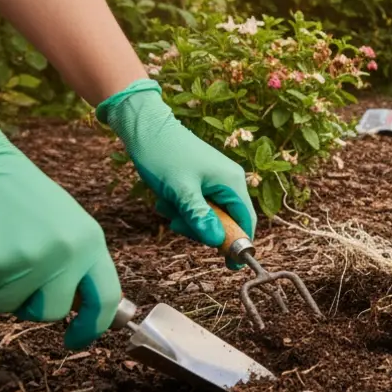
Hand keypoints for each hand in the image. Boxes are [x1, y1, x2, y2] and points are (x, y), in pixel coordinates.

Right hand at [0, 91, 119, 348]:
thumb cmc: (9, 191)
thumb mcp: (59, 222)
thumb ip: (73, 260)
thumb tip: (76, 305)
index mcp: (89, 240)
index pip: (107, 298)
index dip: (93, 327)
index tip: (77, 340)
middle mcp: (68, 252)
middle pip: (49, 312)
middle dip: (24, 301)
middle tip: (7, 266)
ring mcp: (32, 259)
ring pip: (6, 305)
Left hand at [96, 79, 256, 262]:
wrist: (144, 126)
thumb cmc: (163, 154)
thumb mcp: (180, 190)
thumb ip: (199, 216)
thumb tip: (215, 241)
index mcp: (231, 182)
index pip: (247, 221)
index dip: (239, 244)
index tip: (230, 265)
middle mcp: (229, 181)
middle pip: (226, 221)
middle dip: (201, 227)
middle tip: (177, 223)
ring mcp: (215, 180)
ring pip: (209, 215)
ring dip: (187, 217)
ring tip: (168, 205)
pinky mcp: (201, 179)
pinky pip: (198, 204)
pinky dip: (182, 207)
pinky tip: (166, 197)